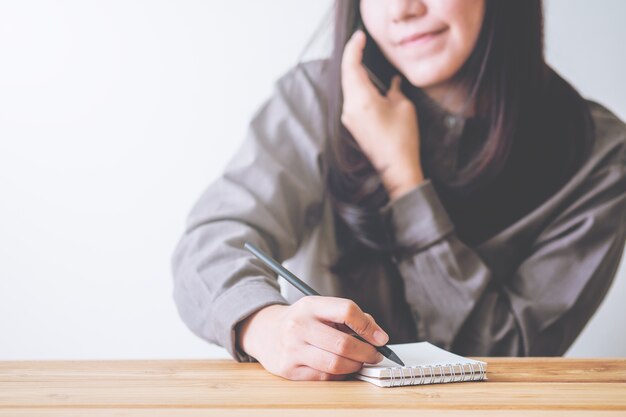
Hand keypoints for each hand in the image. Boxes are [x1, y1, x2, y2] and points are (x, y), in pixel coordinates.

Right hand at [235, 296, 388, 380]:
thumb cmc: (301, 320)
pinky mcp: (288, 369)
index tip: (381, 338)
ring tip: (359, 362)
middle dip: (367, 352)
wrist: (265, 331)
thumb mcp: (320, 308)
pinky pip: (324, 377)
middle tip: (375, 355)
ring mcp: (292, 349)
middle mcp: (299, 326)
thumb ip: (349, 316)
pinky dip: (339, 375)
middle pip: (344, 343)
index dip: (368, 326)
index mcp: (310, 305)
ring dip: (355, 365)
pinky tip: (342, 369)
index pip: (346, 311)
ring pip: (335, 364)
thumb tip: (378, 335)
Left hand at [341, 30, 423, 199]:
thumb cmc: (402, 139)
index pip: (351, 67)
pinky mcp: (353, 126)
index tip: (360, 38)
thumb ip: (394, 90)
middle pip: (346, 76)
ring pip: (348, 88)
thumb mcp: (403, 107)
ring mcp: (349, 118)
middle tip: (361, 43)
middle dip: (352, 58)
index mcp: (361, 100)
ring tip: (364, 60)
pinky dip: (357, 87)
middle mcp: (350, 108)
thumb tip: (391, 84)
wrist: (396, 169)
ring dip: (354, 73)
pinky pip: (352, 100)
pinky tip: (366, 83)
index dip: (354, 49)